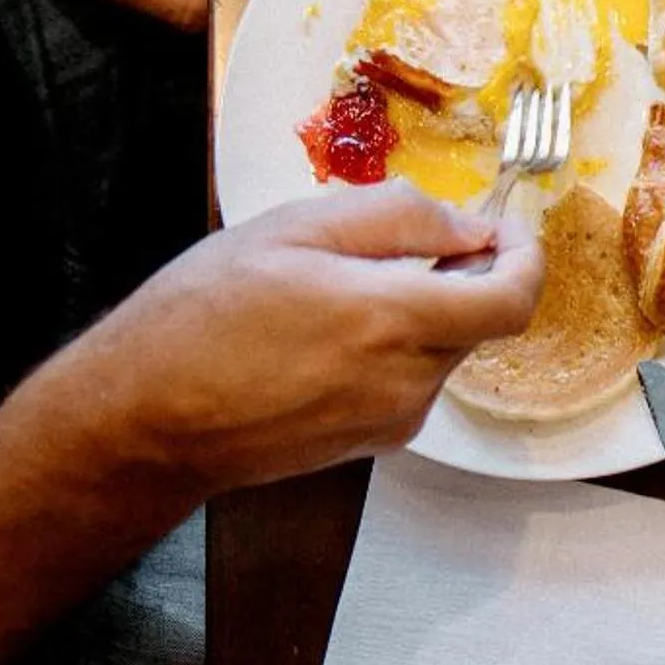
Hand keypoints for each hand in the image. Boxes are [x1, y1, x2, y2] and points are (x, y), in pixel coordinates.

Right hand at [22, 182, 544, 498]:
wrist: (138, 423)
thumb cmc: (195, 320)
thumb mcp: (291, 230)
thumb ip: (397, 220)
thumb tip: (470, 226)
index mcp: (390, 322)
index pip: (512, 299)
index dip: (526, 256)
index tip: (509, 225)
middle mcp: (404, 383)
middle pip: (481, 322)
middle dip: (465, 274)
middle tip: (412, 239)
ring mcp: (389, 421)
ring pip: (445, 350)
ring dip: (424, 309)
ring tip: (340, 284)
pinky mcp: (368, 444)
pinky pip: (410, 380)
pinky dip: (395, 345)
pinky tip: (327, 329)